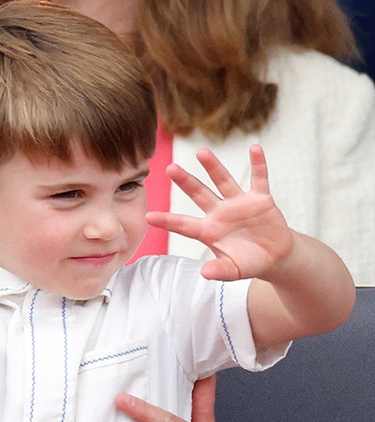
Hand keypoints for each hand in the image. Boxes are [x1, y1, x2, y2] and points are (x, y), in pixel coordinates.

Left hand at [150, 144, 292, 281]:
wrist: (273, 255)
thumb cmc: (248, 262)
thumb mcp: (234, 270)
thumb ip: (220, 271)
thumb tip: (206, 273)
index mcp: (208, 231)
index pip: (183, 225)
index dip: (167, 221)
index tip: (148, 216)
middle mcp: (219, 213)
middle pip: (199, 195)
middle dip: (185, 182)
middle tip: (169, 168)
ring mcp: (239, 203)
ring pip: (223, 181)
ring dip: (213, 167)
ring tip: (201, 152)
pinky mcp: (260, 199)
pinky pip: (259, 178)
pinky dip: (258, 164)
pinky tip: (254, 148)